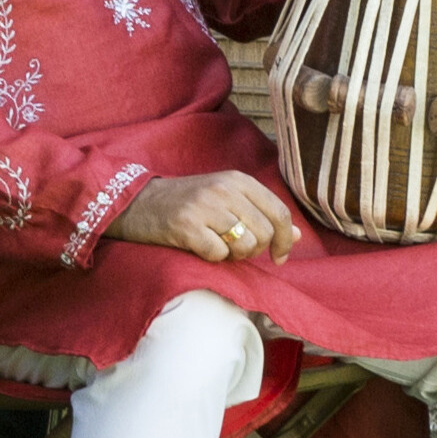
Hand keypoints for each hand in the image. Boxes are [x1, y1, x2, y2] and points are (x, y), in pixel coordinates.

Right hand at [110, 170, 300, 265]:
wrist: (138, 202)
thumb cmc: (188, 203)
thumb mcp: (227, 199)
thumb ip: (262, 213)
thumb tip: (299, 237)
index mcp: (238, 179)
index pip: (280, 212)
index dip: (286, 240)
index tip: (279, 257)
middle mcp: (224, 189)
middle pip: (264, 233)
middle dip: (254, 250)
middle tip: (234, 248)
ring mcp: (205, 206)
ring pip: (245, 246)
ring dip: (234, 255)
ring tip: (217, 246)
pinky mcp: (187, 226)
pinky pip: (218, 254)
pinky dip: (212, 258)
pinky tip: (199, 247)